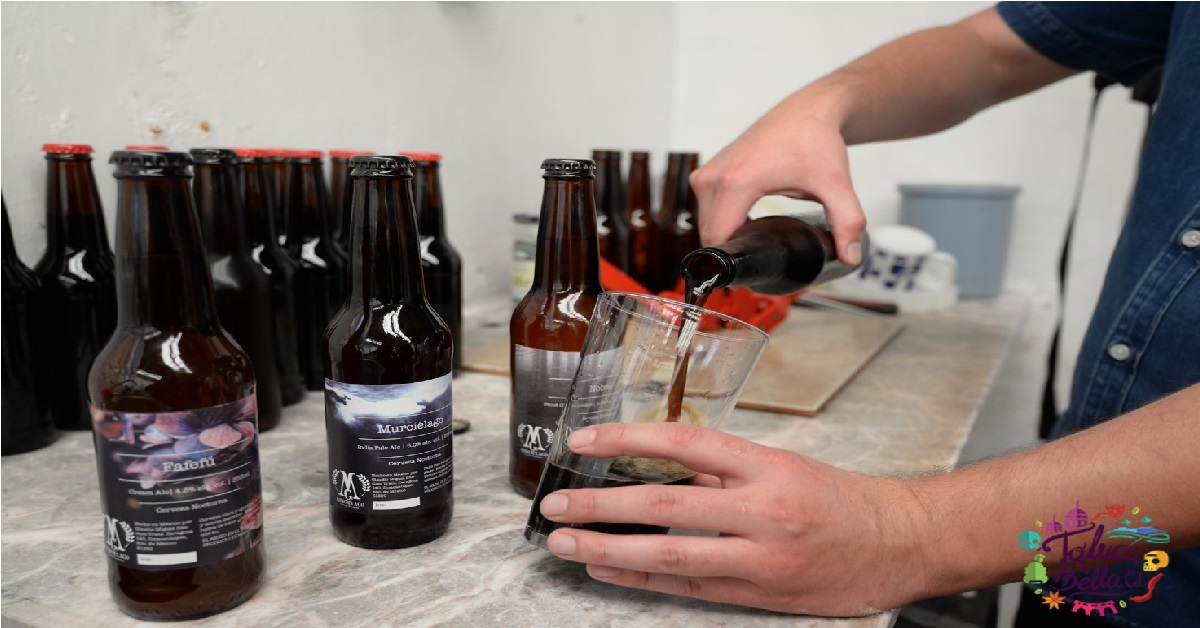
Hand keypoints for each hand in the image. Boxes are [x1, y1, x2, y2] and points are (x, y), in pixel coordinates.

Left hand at [538, 422, 931, 615]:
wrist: (899, 545)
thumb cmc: (840, 500)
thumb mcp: (783, 464)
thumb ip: (722, 468)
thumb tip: (659, 466)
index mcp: (766, 466)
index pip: (683, 441)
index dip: (625, 438)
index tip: (582, 440)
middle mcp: (762, 511)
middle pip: (664, 503)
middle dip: (599, 507)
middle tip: (555, 507)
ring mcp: (759, 558)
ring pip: (669, 555)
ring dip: (608, 551)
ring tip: (566, 545)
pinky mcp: (759, 594)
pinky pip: (689, 586)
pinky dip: (642, 579)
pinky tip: (608, 572)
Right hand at [690, 89, 865, 265]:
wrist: (807, 110)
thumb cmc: (815, 139)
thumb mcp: (835, 184)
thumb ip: (847, 223)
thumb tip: (851, 257)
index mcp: (736, 183)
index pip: (718, 241)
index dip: (735, 264)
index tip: (756, 272)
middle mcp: (714, 177)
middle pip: (710, 235)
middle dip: (734, 251)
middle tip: (766, 256)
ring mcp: (707, 173)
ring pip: (707, 224)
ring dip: (728, 236)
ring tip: (759, 240)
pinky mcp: (708, 171)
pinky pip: (708, 210)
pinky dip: (724, 220)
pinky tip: (749, 225)